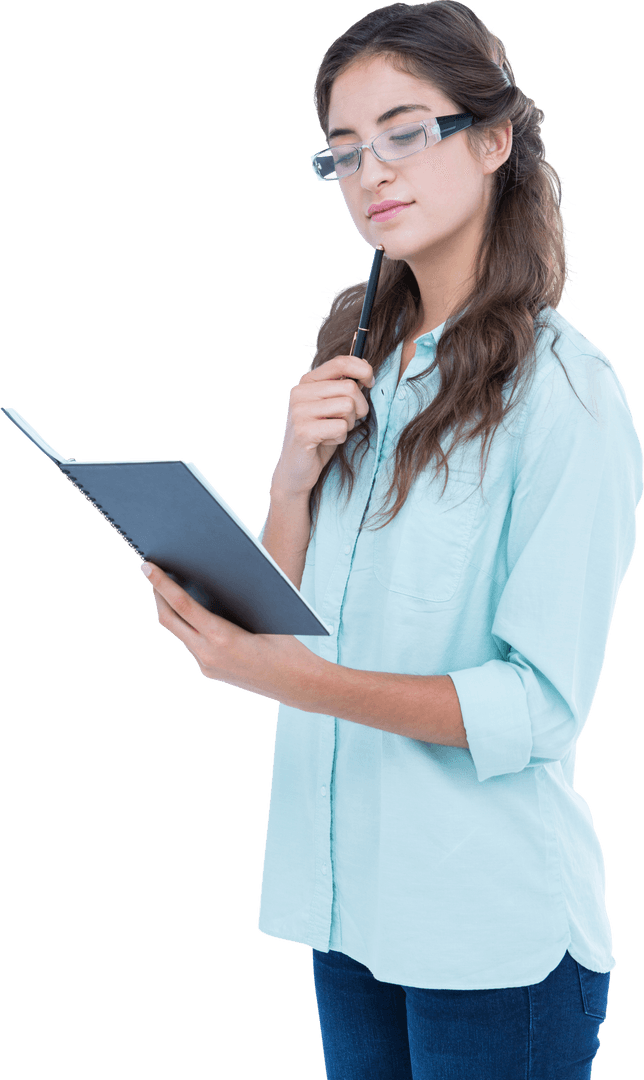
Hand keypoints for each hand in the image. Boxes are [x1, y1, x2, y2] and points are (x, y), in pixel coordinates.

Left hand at [139, 561, 321, 702]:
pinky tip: (192, 613)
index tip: (146, 566)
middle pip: (169, 619)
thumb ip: (232, 603)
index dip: (161, 583)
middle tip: (151, 572)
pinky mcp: (209, 672)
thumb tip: (210, 579)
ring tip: (168, 588)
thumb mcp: (262, 617)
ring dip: (170, 611)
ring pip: (177, 632)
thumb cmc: (286, 645)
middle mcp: (207, 653)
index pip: (182, 604)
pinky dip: (187, 626)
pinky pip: (190, 644)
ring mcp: (206, 665)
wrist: (296, 684)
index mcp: (221, 637)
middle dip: (158, 594)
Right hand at [271, 354, 375, 497]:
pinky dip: (340, 438)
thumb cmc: (319, 437)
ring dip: (348, 424)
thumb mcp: (332, 407)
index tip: (370, 383)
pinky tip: (325, 442)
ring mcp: (299, 411)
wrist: (295, 470)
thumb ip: (343, 387)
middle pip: (350, 387)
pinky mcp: (303, 431)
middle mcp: (300, 392)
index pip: (341, 362)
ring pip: (348, 407)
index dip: (363, 370)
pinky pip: (341, 428)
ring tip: (333, 432)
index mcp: (307, 382)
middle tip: (347, 421)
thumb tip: (366, 370)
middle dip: (359, 407)